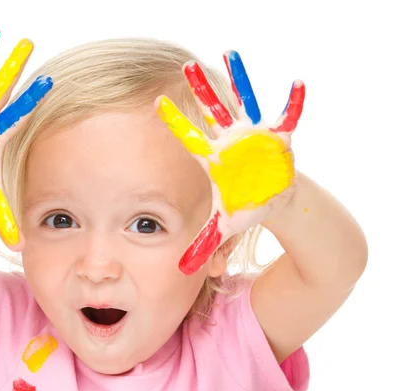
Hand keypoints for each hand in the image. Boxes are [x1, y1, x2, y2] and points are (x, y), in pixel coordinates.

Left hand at [156, 51, 304, 274]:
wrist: (276, 202)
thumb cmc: (247, 208)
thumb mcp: (225, 228)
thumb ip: (204, 246)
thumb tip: (183, 272)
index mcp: (215, 160)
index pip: (189, 139)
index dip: (175, 123)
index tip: (156, 103)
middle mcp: (231, 143)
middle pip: (212, 113)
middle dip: (201, 91)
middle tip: (186, 67)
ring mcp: (254, 136)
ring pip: (244, 103)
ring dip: (239, 81)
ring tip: (230, 54)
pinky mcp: (278, 137)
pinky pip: (288, 115)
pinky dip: (293, 102)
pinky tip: (297, 84)